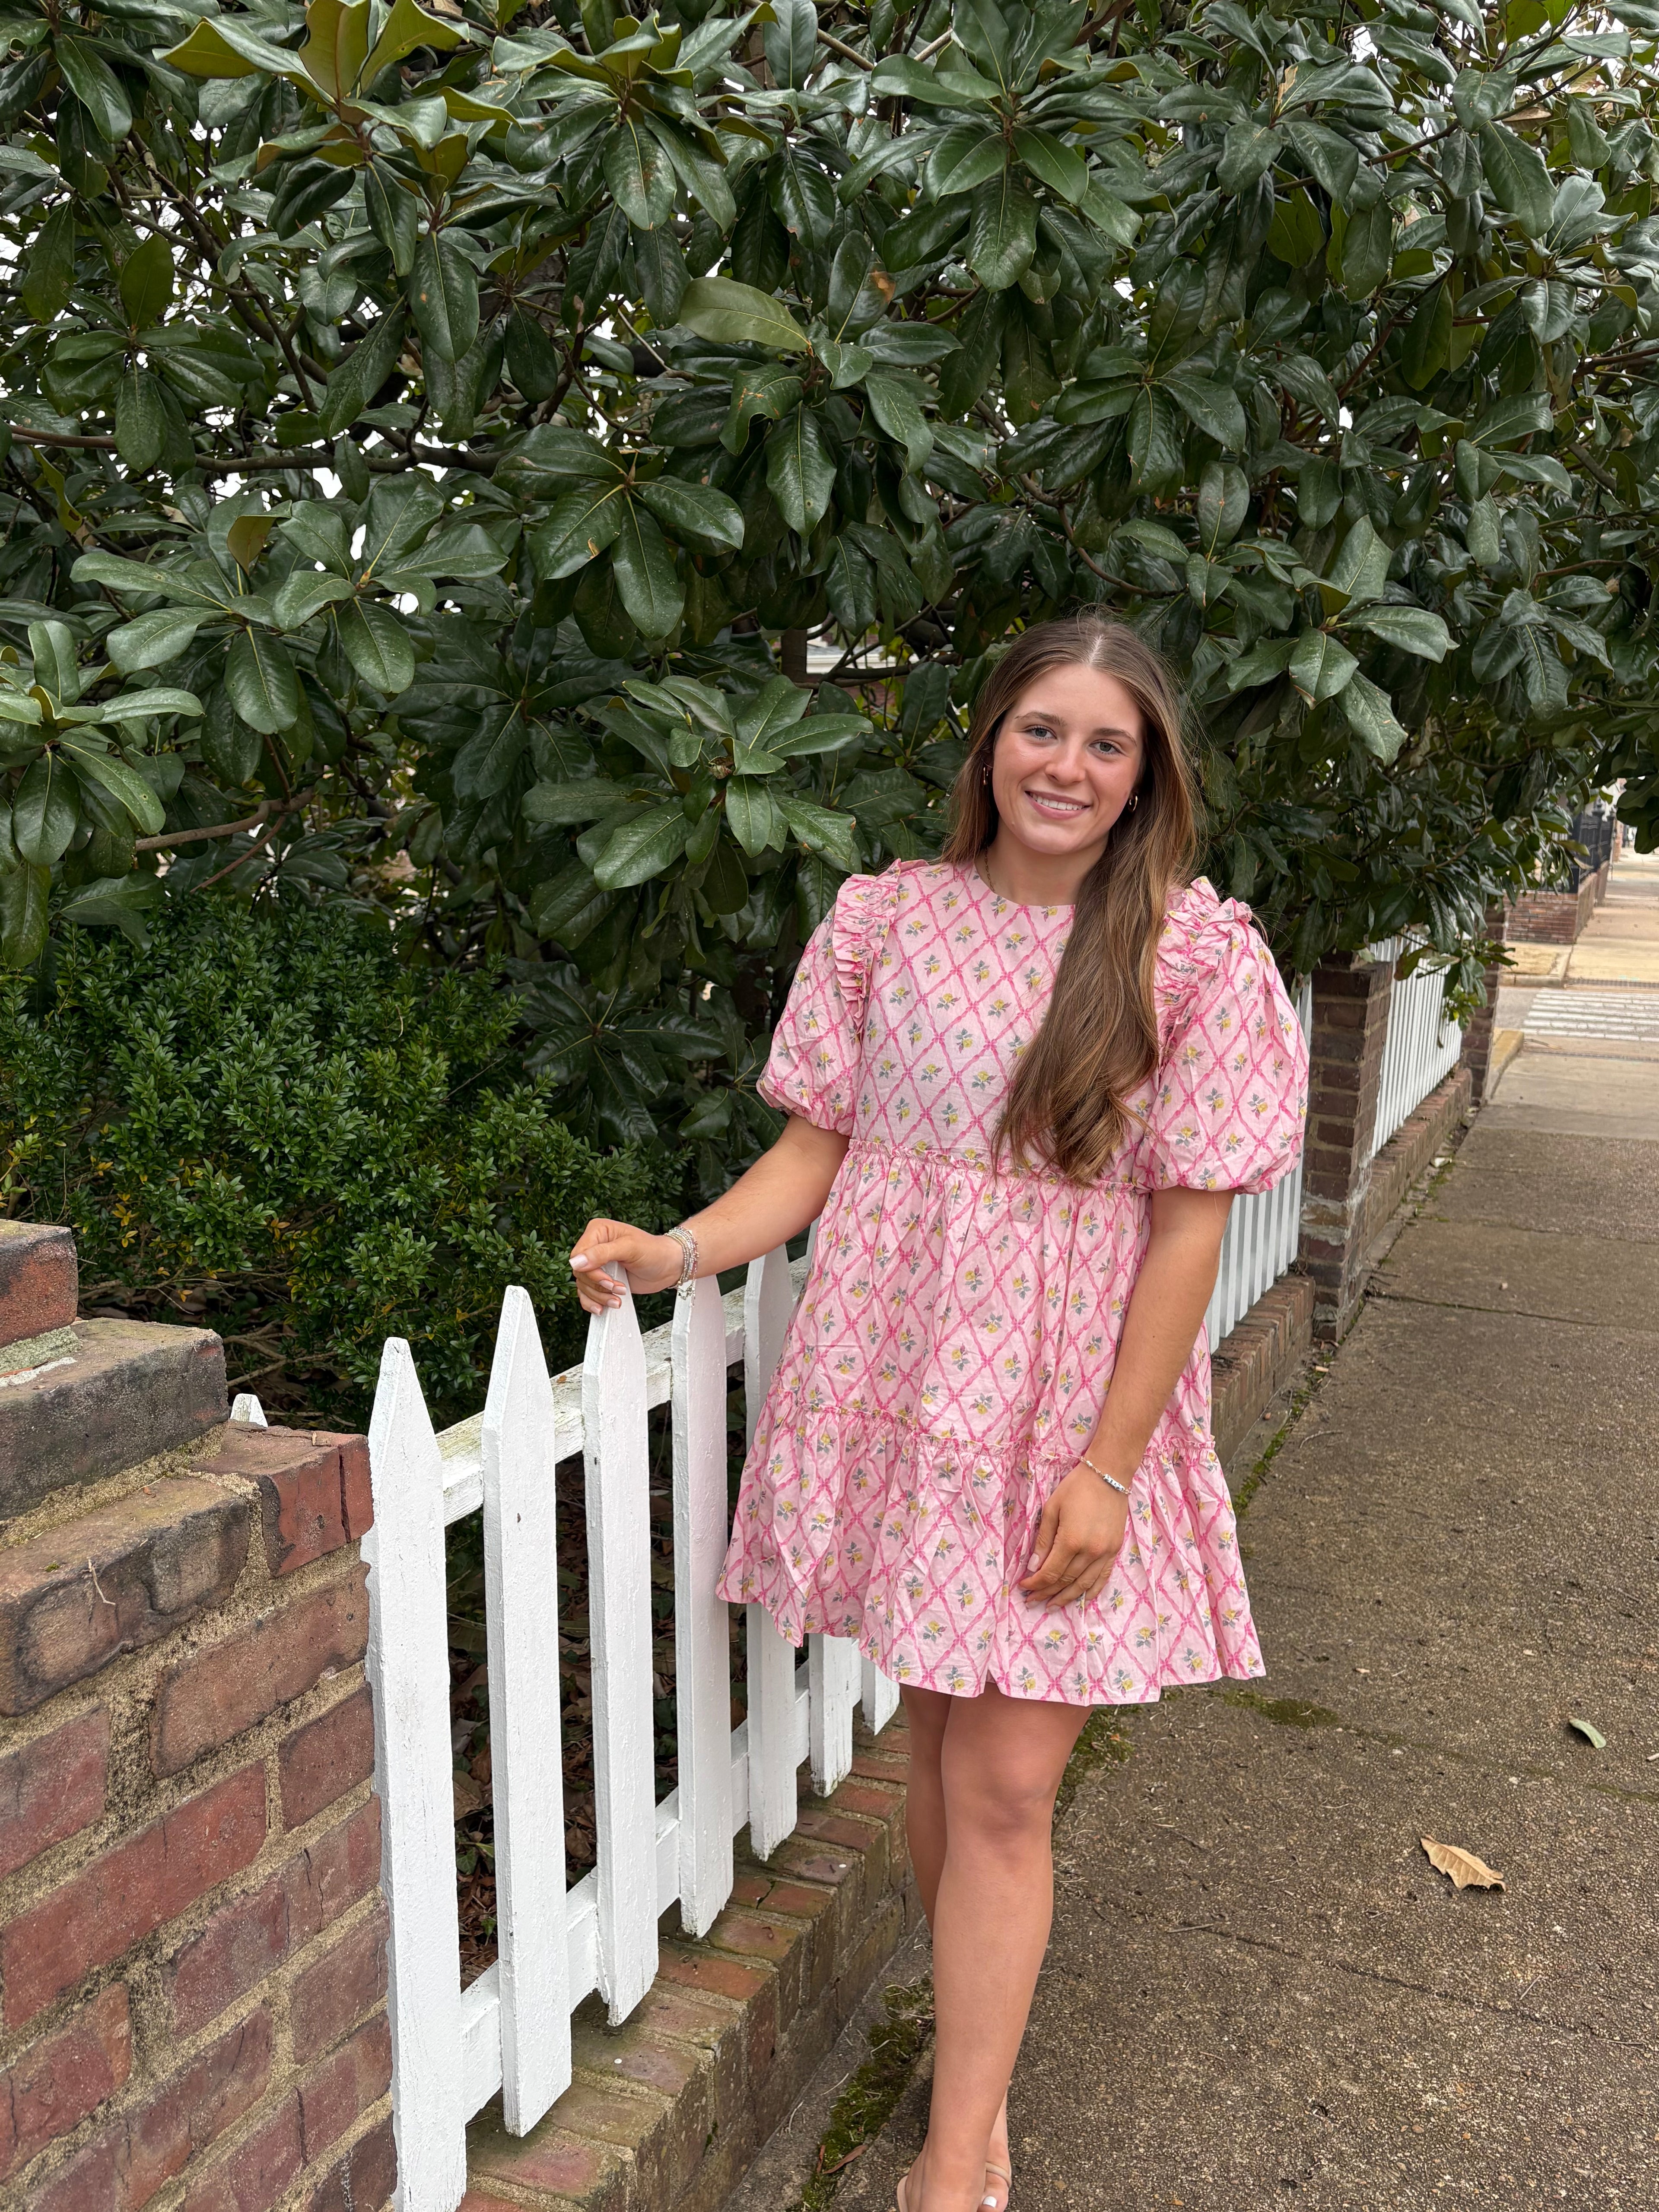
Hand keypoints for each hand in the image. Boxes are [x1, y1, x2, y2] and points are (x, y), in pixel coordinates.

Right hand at [570, 1218, 683, 1313]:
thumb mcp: (630, 1248)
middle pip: (580, 1273)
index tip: (607, 1281)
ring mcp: (597, 1265)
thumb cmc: (654, 1251)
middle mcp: (594, 1247)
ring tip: (618, 1300)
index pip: (579, 1255)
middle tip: (618, 1289)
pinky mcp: (601, 1280)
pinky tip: (602, 1307)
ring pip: (583, 1285)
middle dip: (598, 1286)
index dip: (591, 1271)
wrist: (668, 1266)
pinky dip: (593, 1302)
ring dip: (599, 1296)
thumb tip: (576, 1262)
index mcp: (597, 1231)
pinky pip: (587, 1294)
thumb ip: (602, 1253)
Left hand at [1018, 1463, 1130, 1610]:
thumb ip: (1042, 1540)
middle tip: (1032, 1601)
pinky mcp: (1115, 1551)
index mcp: (1070, 1541)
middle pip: (1064, 1581)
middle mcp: (1089, 1552)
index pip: (1049, 1573)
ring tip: (1052, 1606)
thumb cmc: (1075, 1488)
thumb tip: (1033, 1567)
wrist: (1108, 1475)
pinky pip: (1103, 1578)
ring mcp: (1105, 1553)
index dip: (1035, 1584)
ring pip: (1083, 1585)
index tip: (1023, 1587)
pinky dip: (1091, 1591)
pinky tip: (1080, 1599)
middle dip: (1046, 1593)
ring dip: (1066, 1598)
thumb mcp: (1051, 1509)